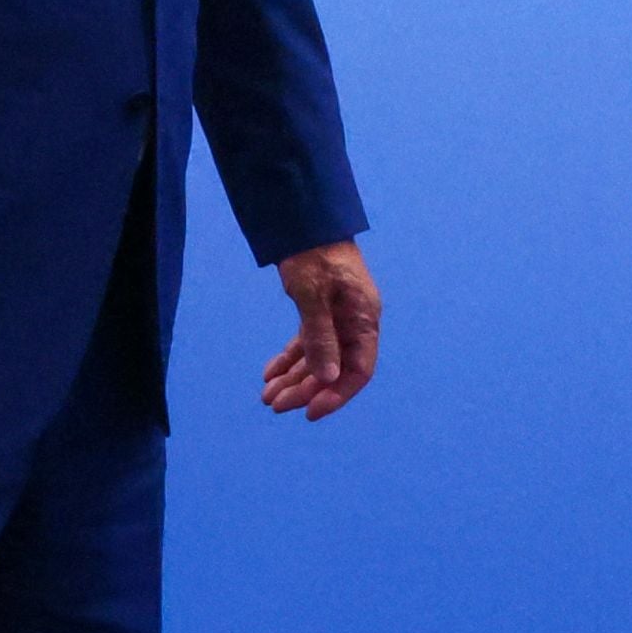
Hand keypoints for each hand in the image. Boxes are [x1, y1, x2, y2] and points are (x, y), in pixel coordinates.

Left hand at [263, 240, 379, 419]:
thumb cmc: (314, 254)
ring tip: (268, 396)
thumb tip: (327, 378)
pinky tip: (270, 373)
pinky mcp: (320, 311)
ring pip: (318, 359)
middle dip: (305, 390)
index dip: (336, 395)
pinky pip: (307, 343)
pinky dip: (290, 359)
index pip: (358, 370)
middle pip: (334, 368)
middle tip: (276, 405)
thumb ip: (320, 337)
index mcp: (363, 319)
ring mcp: (338, 318)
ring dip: (294, 379)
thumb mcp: (313, 295)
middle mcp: (354, 323)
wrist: (306, 221)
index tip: (310, 412)